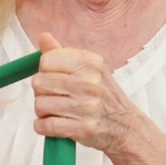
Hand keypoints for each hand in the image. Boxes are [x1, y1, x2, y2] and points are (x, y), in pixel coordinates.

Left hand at [30, 33, 141, 153]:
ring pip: (39, 105)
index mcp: (90, 62)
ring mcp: (87, 106)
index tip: (55, 79)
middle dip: (41, 93)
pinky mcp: (83, 128)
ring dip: (42, 112)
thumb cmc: (103, 96)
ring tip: (57, 112)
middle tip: (55, 97)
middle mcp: (90, 82)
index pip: (46, 60)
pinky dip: (43, 127)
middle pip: (39, 83)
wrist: (127, 127)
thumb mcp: (90, 69)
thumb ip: (63, 53)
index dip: (45, 72)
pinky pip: (46, 125)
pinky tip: (53, 124)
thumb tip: (43, 37)